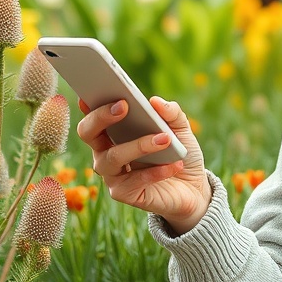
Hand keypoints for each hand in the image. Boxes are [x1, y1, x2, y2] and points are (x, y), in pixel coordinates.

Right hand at [77, 96, 211, 233]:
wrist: (192, 188)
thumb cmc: (178, 152)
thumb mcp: (180, 129)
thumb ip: (171, 113)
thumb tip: (155, 101)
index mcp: (113, 132)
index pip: (93, 115)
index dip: (88, 102)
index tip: (92, 87)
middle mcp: (105, 151)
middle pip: (88, 133)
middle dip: (101, 117)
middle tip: (124, 106)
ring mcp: (112, 174)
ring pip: (112, 157)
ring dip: (139, 146)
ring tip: (165, 139)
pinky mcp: (123, 193)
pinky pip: (134, 181)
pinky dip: (155, 171)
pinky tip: (174, 164)